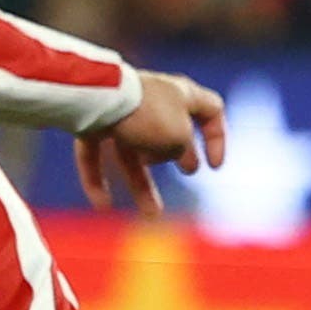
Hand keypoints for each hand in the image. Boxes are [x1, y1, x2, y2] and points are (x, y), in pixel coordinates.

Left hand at [74, 69, 229, 212]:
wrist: (99, 97)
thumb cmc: (147, 113)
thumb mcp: (180, 136)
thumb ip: (186, 151)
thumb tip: (182, 159)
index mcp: (181, 95)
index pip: (211, 110)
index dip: (217, 137)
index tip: (214, 166)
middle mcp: (152, 100)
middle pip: (167, 132)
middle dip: (175, 156)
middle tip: (186, 173)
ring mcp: (120, 112)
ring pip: (132, 151)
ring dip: (141, 184)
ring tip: (150, 215)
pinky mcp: (93, 122)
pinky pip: (97, 154)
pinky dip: (98, 179)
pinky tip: (103, 204)